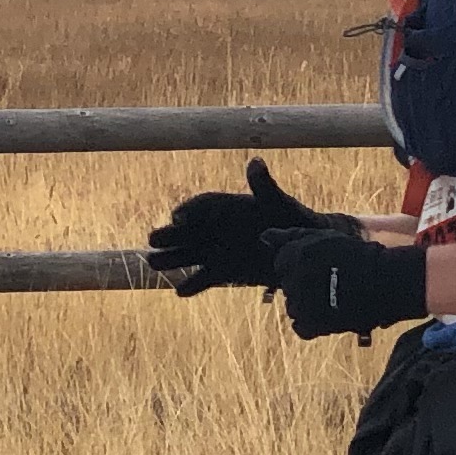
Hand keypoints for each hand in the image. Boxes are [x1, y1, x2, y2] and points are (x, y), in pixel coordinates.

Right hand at [146, 160, 327, 296]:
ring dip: (170, 259)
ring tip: (152, 263)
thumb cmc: (292, 219)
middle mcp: (215, 228)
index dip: (188, 210)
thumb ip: (264, 186)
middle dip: (169, 235)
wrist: (302, 248)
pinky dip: (193, 285)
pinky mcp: (224, 272)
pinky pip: (203, 278)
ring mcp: (217, 251)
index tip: (179, 217)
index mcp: (226, 207)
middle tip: (153, 239)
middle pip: (186, 231)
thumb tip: (255, 163)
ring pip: (187, 254)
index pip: (200, 206)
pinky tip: (180, 291)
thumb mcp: (278, 202)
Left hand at [271, 226, 428, 340]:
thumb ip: (289, 237)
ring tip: (332, 298)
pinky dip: (312, 323)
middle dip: (304, 284)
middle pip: (288, 285)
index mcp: (295, 256)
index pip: (282, 263)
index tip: (320, 266)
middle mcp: (294, 279)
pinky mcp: (313, 325)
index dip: (300, 264)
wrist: (383, 282)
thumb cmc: (355, 256)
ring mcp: (302, 304)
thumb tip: (263, 237)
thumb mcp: (322, 238)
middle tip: (330, 282)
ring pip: (293, 307)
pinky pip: (300, 327)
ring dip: (308, 304)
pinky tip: (329, 313)